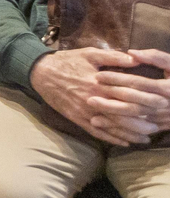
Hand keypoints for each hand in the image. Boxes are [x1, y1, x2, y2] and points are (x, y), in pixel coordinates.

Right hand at [32, 48, 159, 144]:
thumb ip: (113, 57)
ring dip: (130, 134)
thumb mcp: (89, 53)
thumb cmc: (66, 61)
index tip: (161, 103)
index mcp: (99, 83)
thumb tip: (136, 60)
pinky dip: (112, 139)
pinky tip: (125, 143)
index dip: (146, 100)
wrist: (40, 72)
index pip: (128, 94)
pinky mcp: (77, 119)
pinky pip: (97, 132)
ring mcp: (85, 111)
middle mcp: (94, 100)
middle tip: (158, 126)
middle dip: (142, 121)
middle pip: (123, 114)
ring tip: (147, 137)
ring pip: (112, 127)